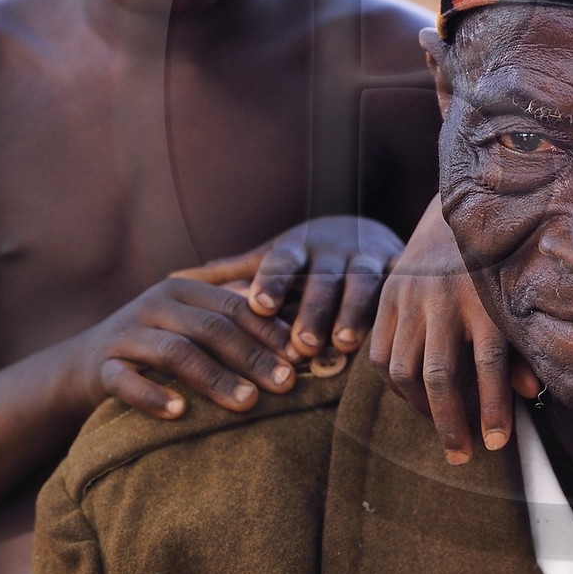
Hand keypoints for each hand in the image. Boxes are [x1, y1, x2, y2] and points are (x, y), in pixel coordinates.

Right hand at [80, 277, 298, 420]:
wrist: (87, 361)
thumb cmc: (160, 342)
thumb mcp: (194, 322)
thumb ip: (235, 319)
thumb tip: (298, 334)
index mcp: (183, 289)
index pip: (234, 306)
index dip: (269, 331)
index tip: (300, 357)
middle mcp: (154, 305)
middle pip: (210, 328)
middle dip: (251, 357)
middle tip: (286, 384)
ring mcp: (126, 334)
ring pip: (175, 352)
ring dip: (214, 378)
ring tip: (246, 402)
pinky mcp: (102, 367)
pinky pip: (126, 381)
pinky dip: (153, 396)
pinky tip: (179, 413)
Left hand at [175, 214, 404, 359]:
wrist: (365, 230)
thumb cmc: (307, 257)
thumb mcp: (271, 257)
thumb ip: (232, 272)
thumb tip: (171, 278)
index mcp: (298, 249)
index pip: (281, 262)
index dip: (271, 282)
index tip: (258, 305)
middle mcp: (334, 251)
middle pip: (322, 280)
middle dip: (312, 309)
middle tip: (301, 343)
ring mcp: (369, 259)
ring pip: (363, 285)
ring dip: (354, 313)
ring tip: (342, 343)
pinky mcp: (401, 270)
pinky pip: (400, 288)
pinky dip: (397, 306)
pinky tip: (393, 331)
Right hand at [368, 194, 538, 463]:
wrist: (457, 215)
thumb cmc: (499, 269)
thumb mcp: (518, 301)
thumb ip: (524, 345)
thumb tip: (532, 393)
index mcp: (486, 298)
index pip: (490, 363)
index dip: (494, 407)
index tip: (496, 445)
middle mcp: (446, 298)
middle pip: (440, 375)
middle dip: (450, 423)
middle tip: (461, 456)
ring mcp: (411, 297)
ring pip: (404, 370)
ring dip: (421, 409)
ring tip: (443, 429)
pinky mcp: (388, 295)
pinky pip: (380, 355)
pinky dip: (395, 386)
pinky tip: (416, 398)